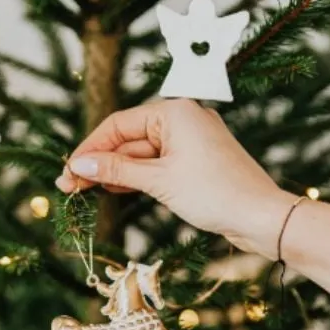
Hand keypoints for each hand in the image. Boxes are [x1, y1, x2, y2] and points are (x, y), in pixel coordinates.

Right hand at [55, 100, 294, 256]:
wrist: (262, 218)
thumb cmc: (215, 193)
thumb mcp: (159, 181)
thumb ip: (116, 171)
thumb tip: (78, 166)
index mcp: (175, 111)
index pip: (119, 124)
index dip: (89, 148)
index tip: (67, 172)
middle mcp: (183, 119)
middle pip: (128, 139)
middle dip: (98, 163)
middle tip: (68, 188)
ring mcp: (191, 141)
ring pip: (141, 154)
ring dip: (114, 173)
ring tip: (83, 193)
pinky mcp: (196, 162)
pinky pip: (157, 165)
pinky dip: (136, 177)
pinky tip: (113, 191)